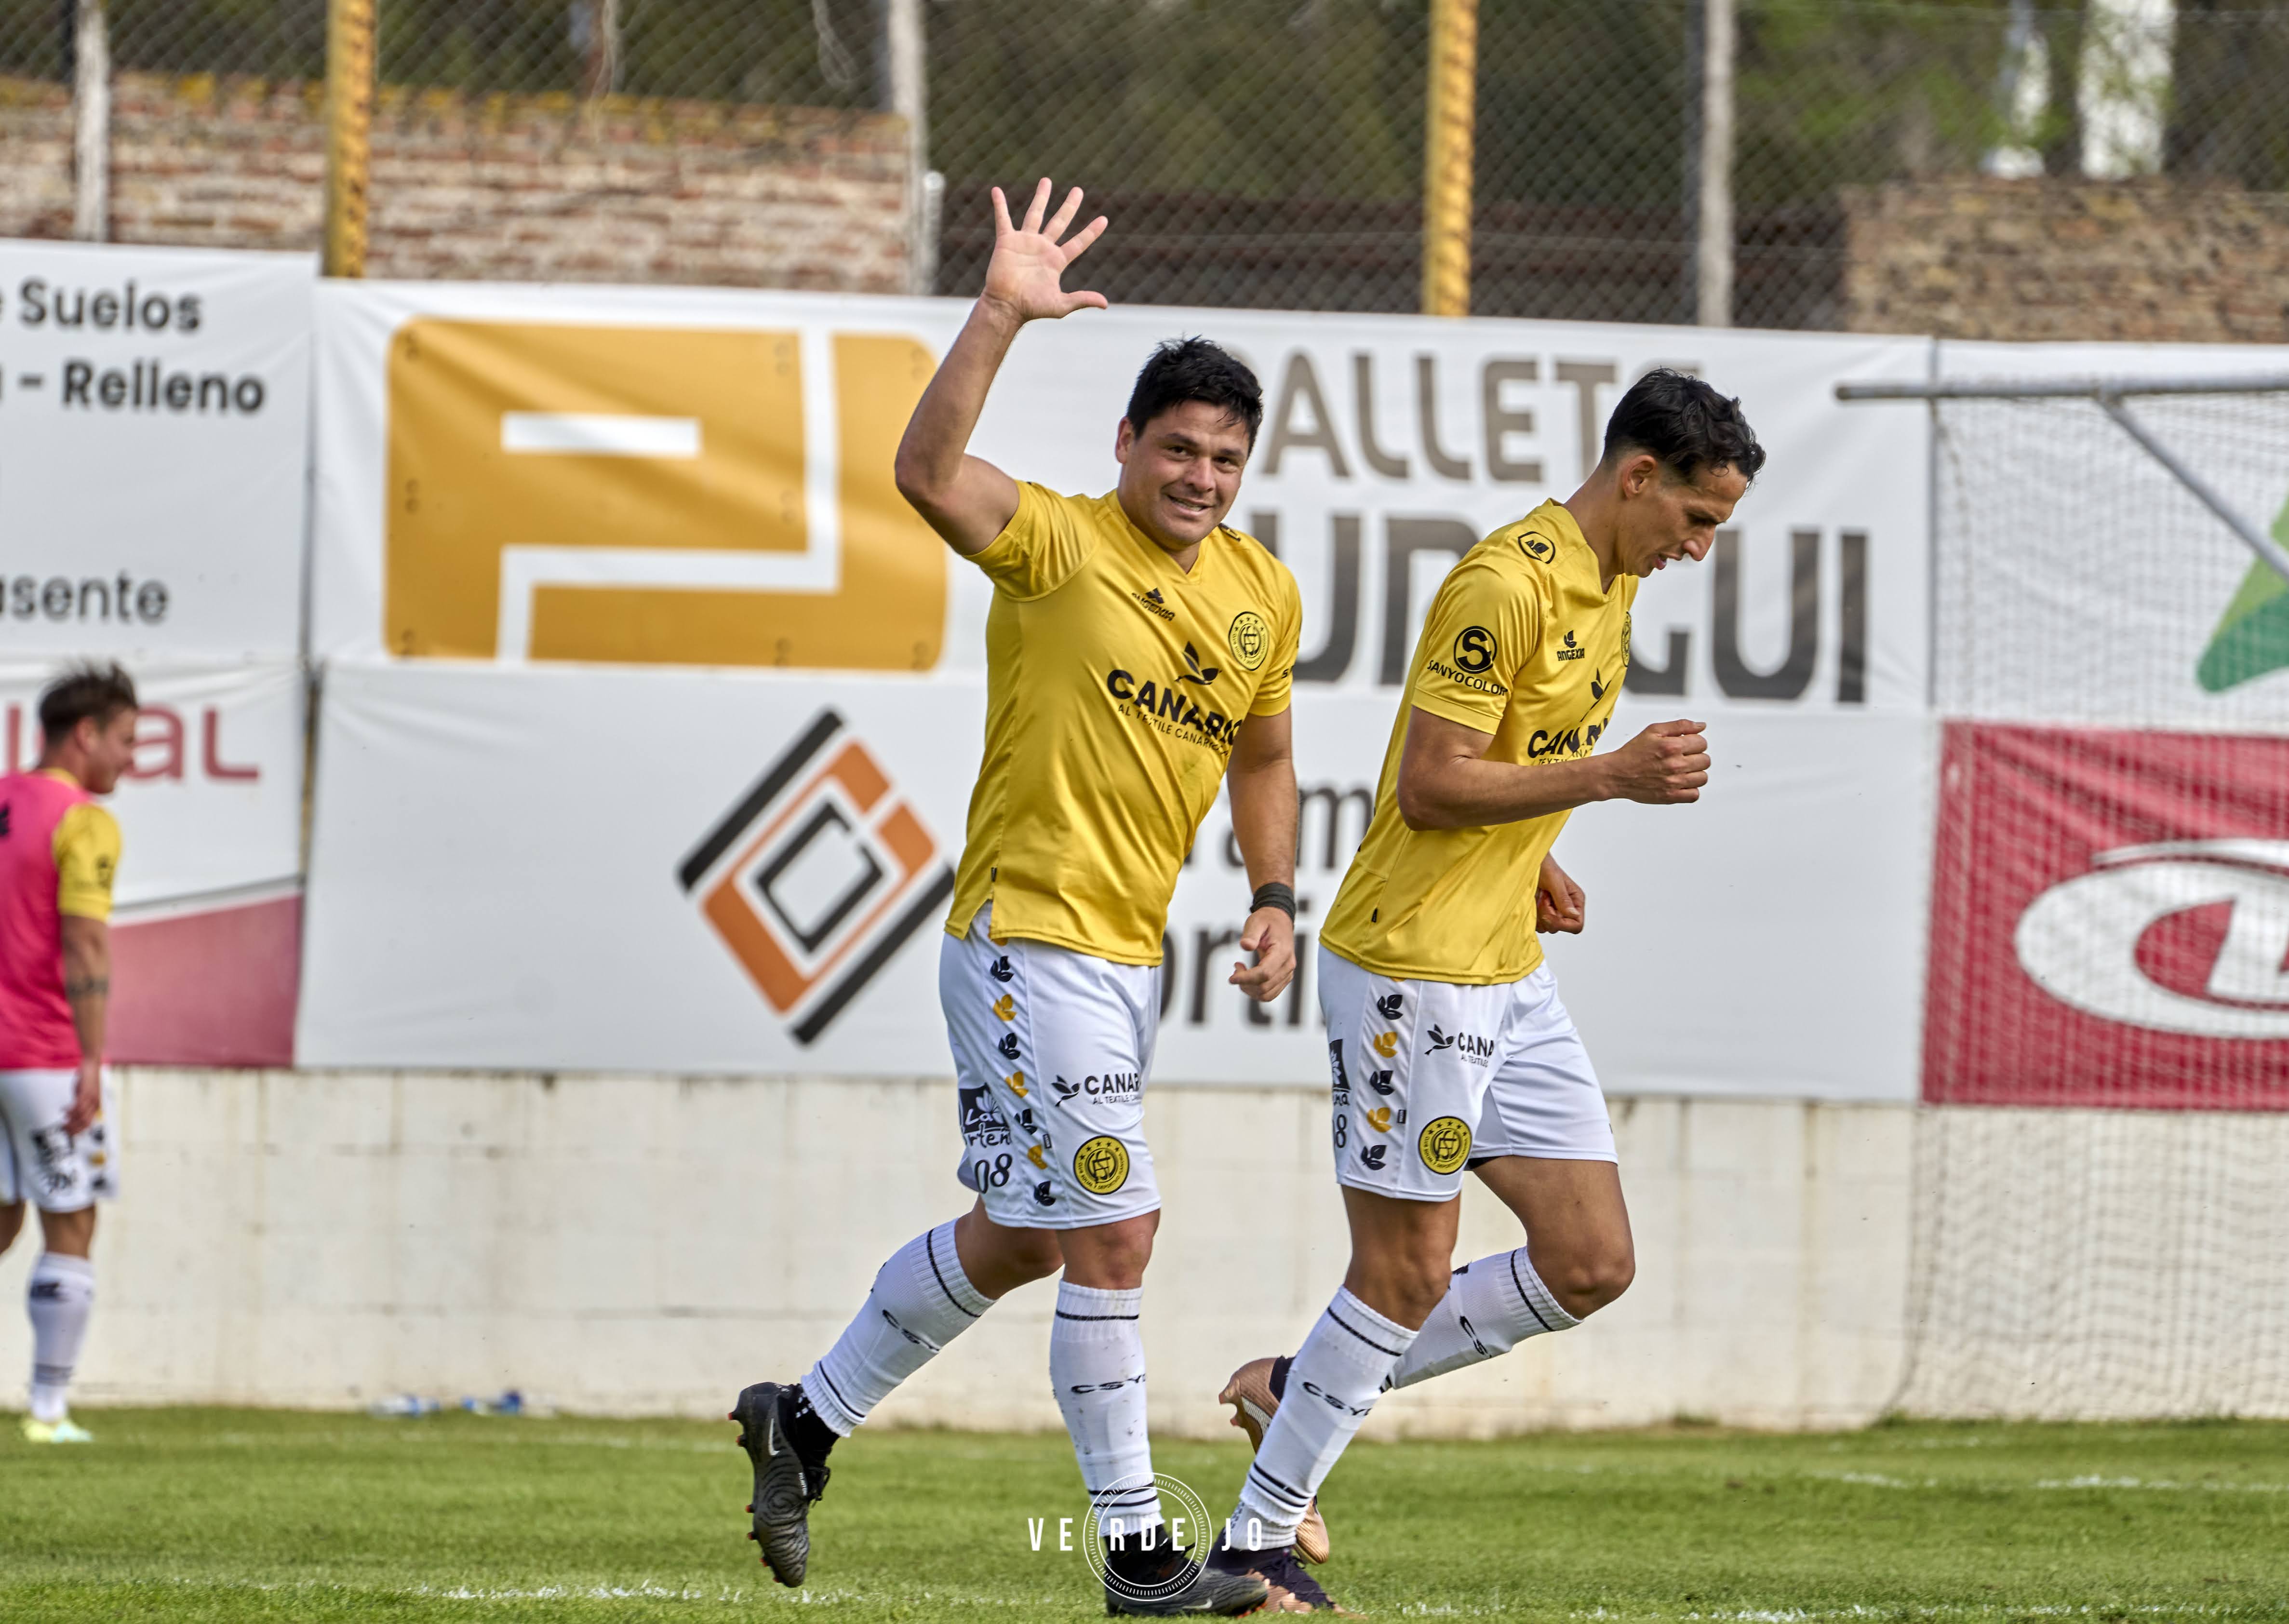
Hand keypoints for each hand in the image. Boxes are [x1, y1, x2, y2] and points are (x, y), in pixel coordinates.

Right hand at [65, 1059, 101, 1134]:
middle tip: (64, 1130)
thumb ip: (79, 1104)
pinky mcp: (86, 1092)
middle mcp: (95, 1104)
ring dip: (70, 1121)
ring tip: (63, 1122)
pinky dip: (70, 1110)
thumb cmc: (87, 1080)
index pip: (88, 1124)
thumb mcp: (83, 1095)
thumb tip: (72, 1114)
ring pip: (81, 1116)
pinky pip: (78, 1105)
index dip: (79, 1131)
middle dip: (73, 1129)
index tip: (69, 1134)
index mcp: (96, 1106)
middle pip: (85, 1122)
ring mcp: (91, 1098)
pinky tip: (63, 1110)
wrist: (91, 1065)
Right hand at [981, 179, 1108, 324]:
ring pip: (1035, 214)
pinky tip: (997, 191)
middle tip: (1078, 190)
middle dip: (1069, 206)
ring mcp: (1025, 242)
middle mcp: (1043, 248)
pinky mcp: (1007, 241)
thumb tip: (1105, 304)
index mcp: (1056, 261)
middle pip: (1060, 222)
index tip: (1104, 219)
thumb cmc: (1031, 308)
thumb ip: (1081, 299)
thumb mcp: (1061, 305)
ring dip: (1041, 197)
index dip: (1091, 232)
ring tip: (1047, 180)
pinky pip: (1003, 219)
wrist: (1006, 307)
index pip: (1078, 242)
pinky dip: (1000, 205)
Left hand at [1228, 907, 1295, 1002]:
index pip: (1264, 973)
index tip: (1231, 978)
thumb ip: (1251, 934)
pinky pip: (1269, 993)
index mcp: (1282, 952)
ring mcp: (1287, 974)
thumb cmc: (1267, 921)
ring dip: (1249, 989)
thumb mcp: (1256, 921)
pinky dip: (1255, 990)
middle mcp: (1287, 966)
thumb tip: (1245, 946)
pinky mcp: (1283, 978)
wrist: (1279, 921)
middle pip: (1264, 987)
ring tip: (1240, 972)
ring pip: (1266, 994)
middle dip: (1245, 983)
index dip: (1246, 978)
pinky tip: (1247, 977)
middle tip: (1235, 969)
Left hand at [1536, 855, 1584, 933]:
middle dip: (1548, 915)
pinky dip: (1533, 915)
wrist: (1529, 861)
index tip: (1549, 913)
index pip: (1576, 925)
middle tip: (1543, 897)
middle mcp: (1567, 908)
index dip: (1563, 924)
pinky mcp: (1542, 912)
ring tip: (1539, 896)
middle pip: (1560, 928)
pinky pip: (1538, 924)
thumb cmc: (1544, 865)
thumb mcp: (1554, 880)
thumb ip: (1563, 898)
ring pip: (1547, 928)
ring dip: (1539, 914)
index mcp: (1576, 900)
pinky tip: (1533, 901)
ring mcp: (1554, 911)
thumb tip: (1573, 915)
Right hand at [1599, 720, 1708, 804]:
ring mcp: (1674, 782)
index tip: (1686, 745)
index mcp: (1672, 746)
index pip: (1702, 743)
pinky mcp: (1671, 796)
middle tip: (1683, 758)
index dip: (1695, 742)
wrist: (1616, 774)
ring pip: (1703, 777)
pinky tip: (1681, 783)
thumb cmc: (1633, 753)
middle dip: (1696, 756)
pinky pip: (1694, 795)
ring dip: (1695, 773)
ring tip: (1682, 771)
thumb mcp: (1654, 730)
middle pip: (1705, 760)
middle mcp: (1675, 765)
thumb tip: (1701, 726)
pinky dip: (1691, 789)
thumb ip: (1680, 726)